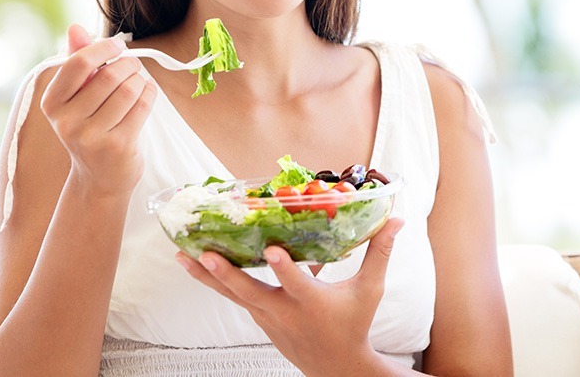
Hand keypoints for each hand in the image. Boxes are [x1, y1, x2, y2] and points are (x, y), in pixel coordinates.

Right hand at [40, 24, 156, 195]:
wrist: (99, 177)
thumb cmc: (90, 126)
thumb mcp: (77, 95)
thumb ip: (77, 60)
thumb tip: (75, 27)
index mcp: (52, 103)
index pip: (78, 63)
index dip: (103, 48)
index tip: (116, 46)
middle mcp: (67, 121)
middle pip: (109, 75)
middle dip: (128, 64)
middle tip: (133, 66)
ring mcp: (92, 136)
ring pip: (129, 89)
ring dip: (141, 79)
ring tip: (138, 82)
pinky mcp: (118, 146)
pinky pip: (142, 105)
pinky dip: (150, 93)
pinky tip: (146, 94)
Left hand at [178, 217, 404, 374]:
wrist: (336, 366)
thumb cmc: (355, 323)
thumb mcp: (371, 290)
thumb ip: (381, 252)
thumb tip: (398, 218)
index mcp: (313, 303)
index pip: (298, 284)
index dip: (285, 268)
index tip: (273, 249)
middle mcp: (284, 312)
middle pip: (250, 292)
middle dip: (225, 274)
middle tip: (203, 253)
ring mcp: (267, 317)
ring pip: (233, 295)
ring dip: (207, 277)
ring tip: (182, 256)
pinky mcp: (259, 318)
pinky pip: (235, 298)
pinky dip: (217, 282)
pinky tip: (198, 263)